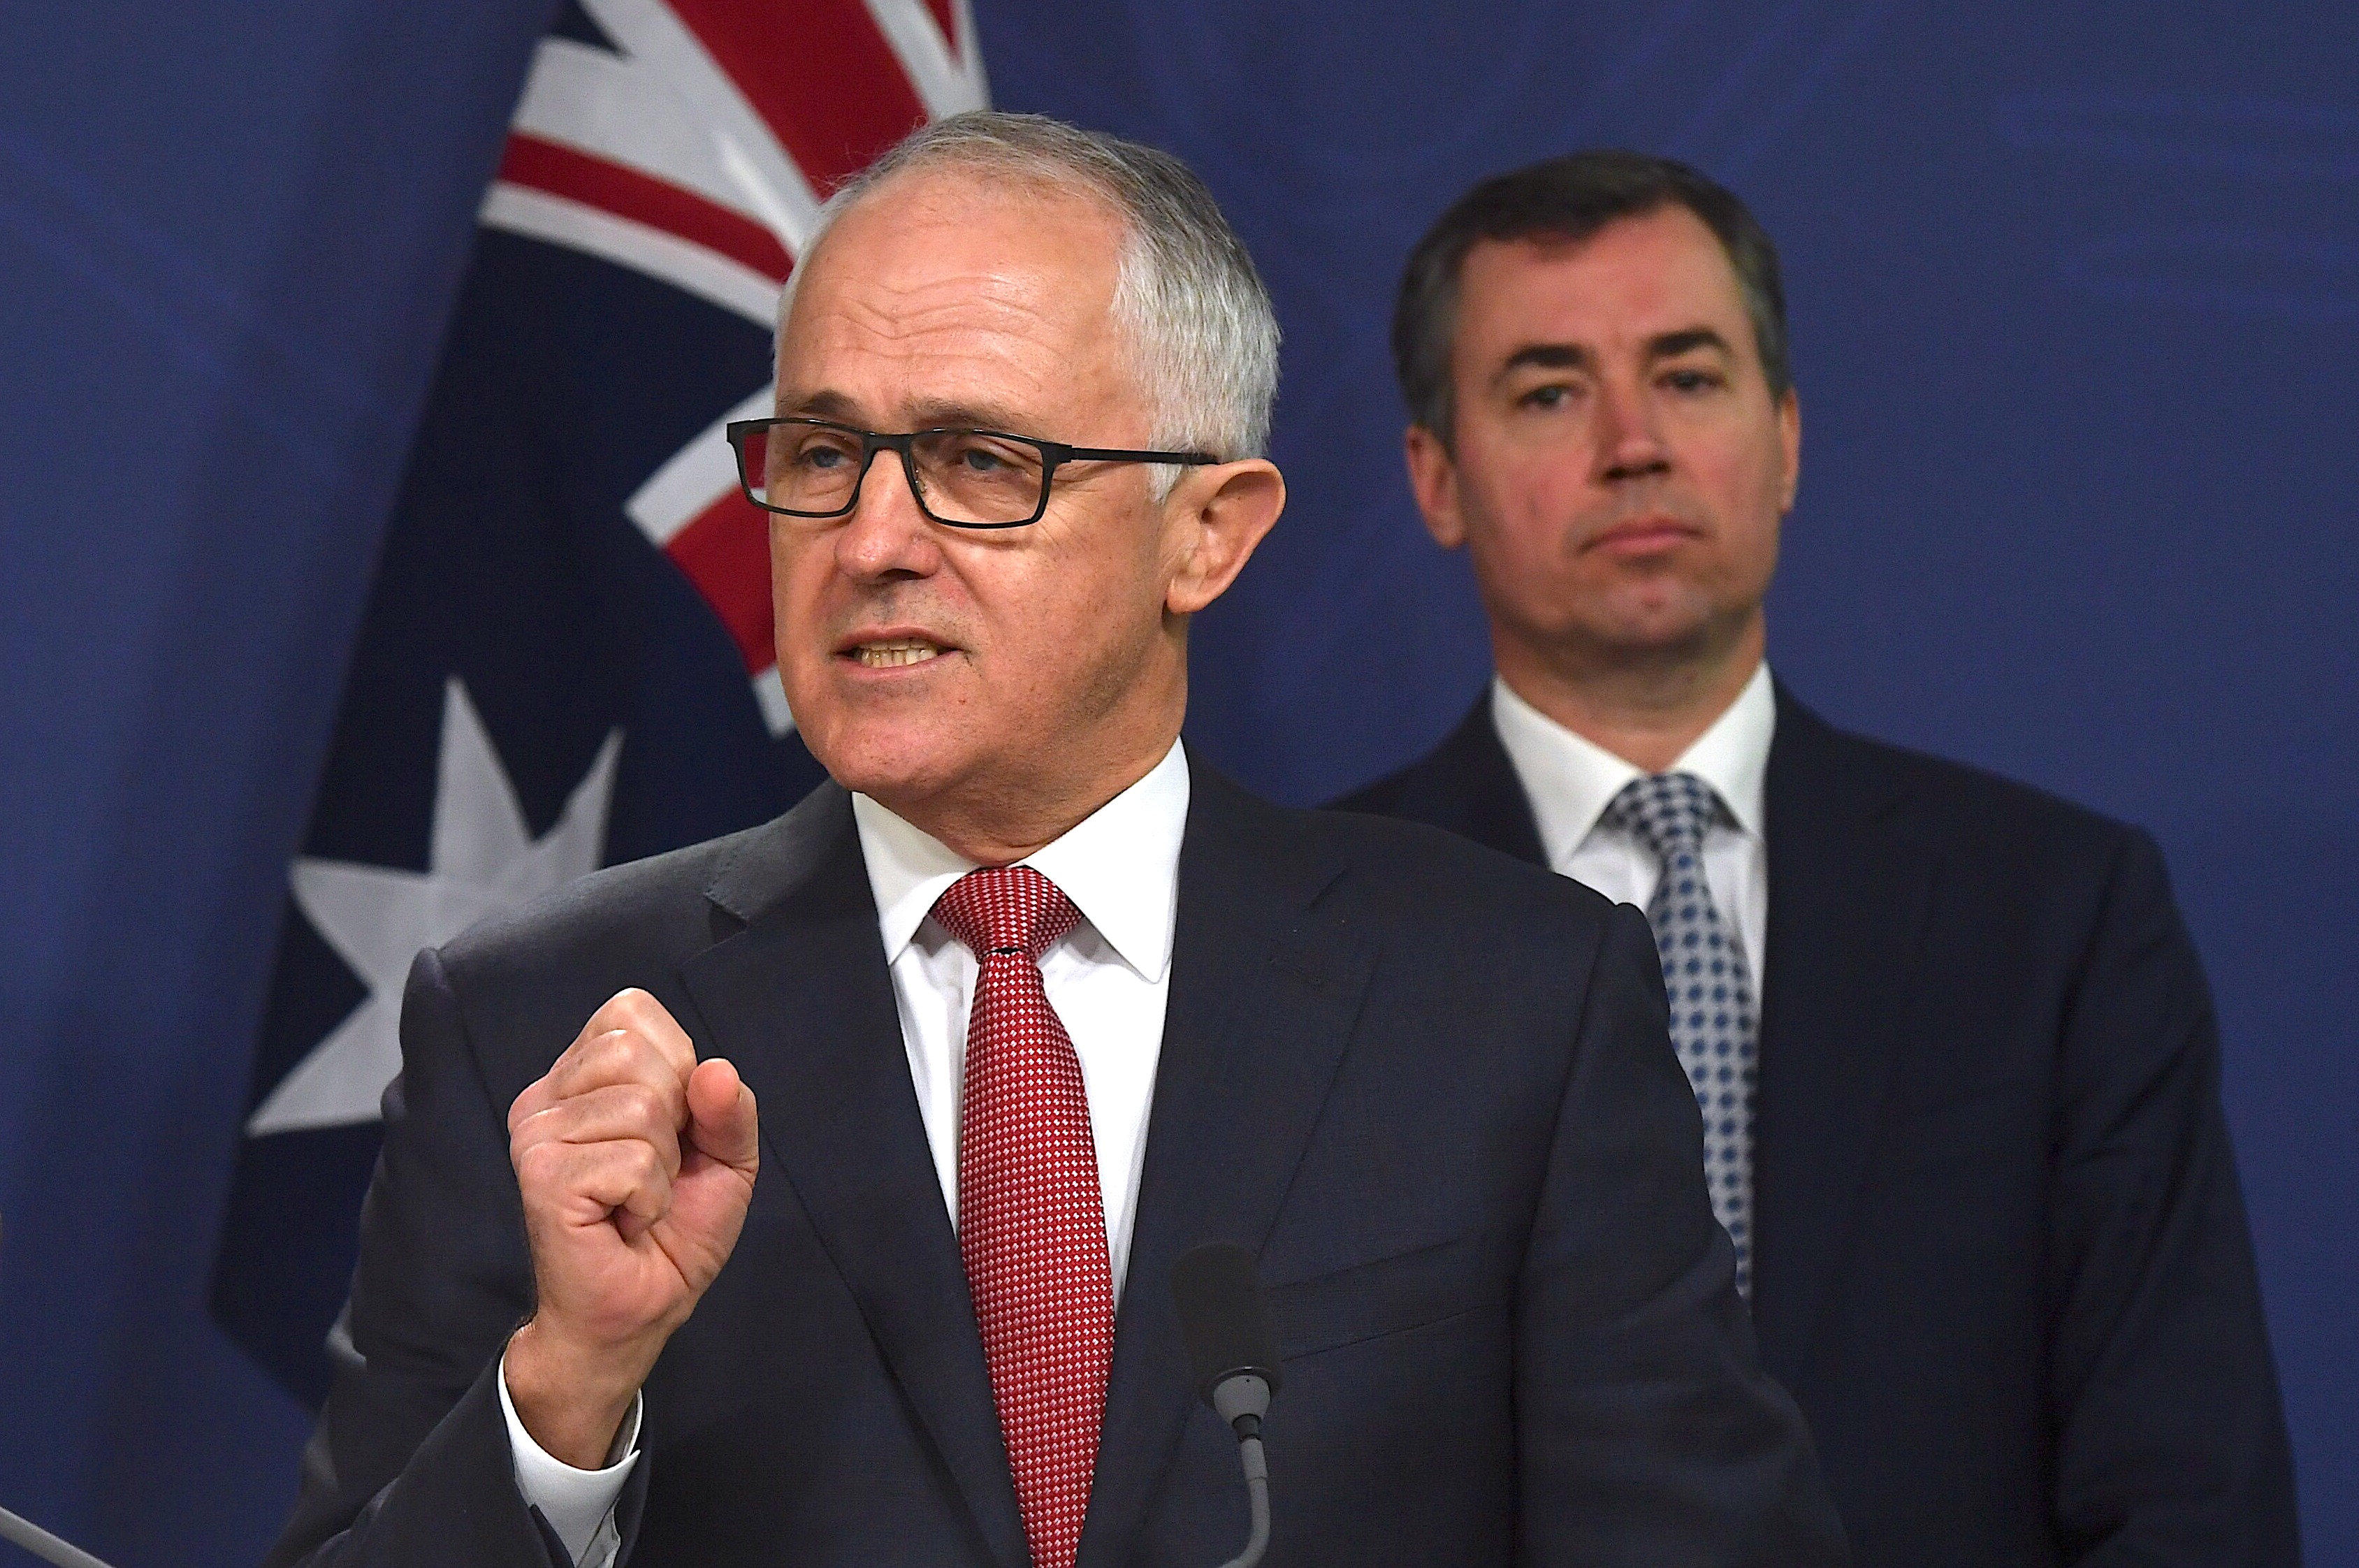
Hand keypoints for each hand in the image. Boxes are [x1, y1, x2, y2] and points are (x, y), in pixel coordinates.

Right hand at [502, 988, 758, 1465]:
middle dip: (675, 1118)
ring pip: (643, 1108)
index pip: (632, 1012)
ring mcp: (536, 1134)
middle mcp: (546, 1096)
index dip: (678, 1066)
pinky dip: (651, 1198)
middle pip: (637, 1052)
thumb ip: (730, 1106)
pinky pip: (635, 1162)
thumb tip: (716, 1070)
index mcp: (580, 1075)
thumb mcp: (725, 1157)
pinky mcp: (542, 1176)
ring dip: (664, 1167)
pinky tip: (625, 1220)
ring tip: (638, 1200)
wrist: (639, 1310)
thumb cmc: (673, 1232)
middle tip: (654, 1171)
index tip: (672, 1128)